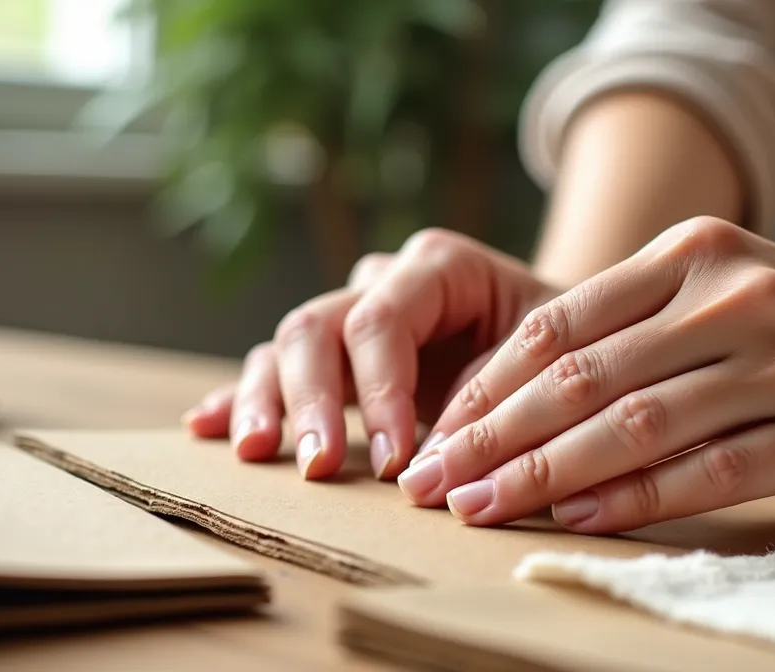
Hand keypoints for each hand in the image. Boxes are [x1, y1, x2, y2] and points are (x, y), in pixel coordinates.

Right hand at [183, 229, 559, 480]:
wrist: (567, 347)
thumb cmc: (565, 351)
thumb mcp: (550, 363)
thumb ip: (494, 397)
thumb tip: (434, 465)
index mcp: (437, 267)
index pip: (382, 319)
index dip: (378, 389)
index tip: (392, 460)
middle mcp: (383, 283)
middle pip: (319, 326)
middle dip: (311, 399)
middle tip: (319, 469)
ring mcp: (351, 317)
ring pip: (286, 344)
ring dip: (266, 400)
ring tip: (256, 453)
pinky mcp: (335, 359)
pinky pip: (273, 369)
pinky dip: (240, 398)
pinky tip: (207, 427)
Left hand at [396, 217, 774, 532]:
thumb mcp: (722, 289)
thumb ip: (632, 327)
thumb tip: (513, 401)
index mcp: (692, 255)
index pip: (561, 321)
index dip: (489, 382)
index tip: (438, 430)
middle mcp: (730, 298)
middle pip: (583, 376)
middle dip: (495, 435)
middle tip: (436, 480)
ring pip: (635, 424)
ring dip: (546, 473)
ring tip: (483, 505)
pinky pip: (708, 470)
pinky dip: (637, 498)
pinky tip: (579, 517)